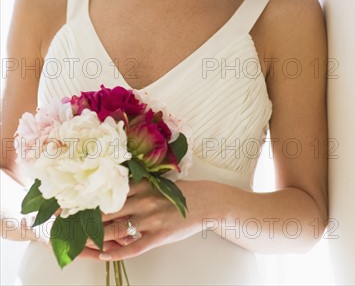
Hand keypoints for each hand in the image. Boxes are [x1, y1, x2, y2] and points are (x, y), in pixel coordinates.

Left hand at [79, 178, 204, 260]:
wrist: (205, 201)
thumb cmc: (177, 191)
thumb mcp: (155, 182)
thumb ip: (135, 186)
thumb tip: (110, 188)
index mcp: (141, 185)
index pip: (108, 192)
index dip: (88, 198)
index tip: (69, 202)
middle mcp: (143, 200)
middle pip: (107, 210)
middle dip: (86, 218)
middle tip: (66, 223)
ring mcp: (151, 219)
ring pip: (116, 229)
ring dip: (96, 237)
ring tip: (78, 242)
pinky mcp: (159, 235)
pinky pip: (135, 247)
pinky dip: (118, 252)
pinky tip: (104, 255)